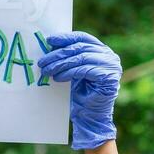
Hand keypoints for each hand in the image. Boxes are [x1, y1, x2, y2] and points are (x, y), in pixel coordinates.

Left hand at [37, 31, 121, 149]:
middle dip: (59, 54)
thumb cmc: (80, 93)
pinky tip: (58, 78)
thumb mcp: (72, 70)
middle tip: (42, 61)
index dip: (66, 38)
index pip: (83, 38)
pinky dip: (69, 73)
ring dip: (61, 64)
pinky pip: (85, 70)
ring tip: (47, 70)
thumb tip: (49, 44)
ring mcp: (112, 66)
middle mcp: (109, 56)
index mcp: (102, 50)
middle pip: (80, 48)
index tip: (49, 40)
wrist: (89, 116)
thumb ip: (67, 57)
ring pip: (82, 58)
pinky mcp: (110, 77)